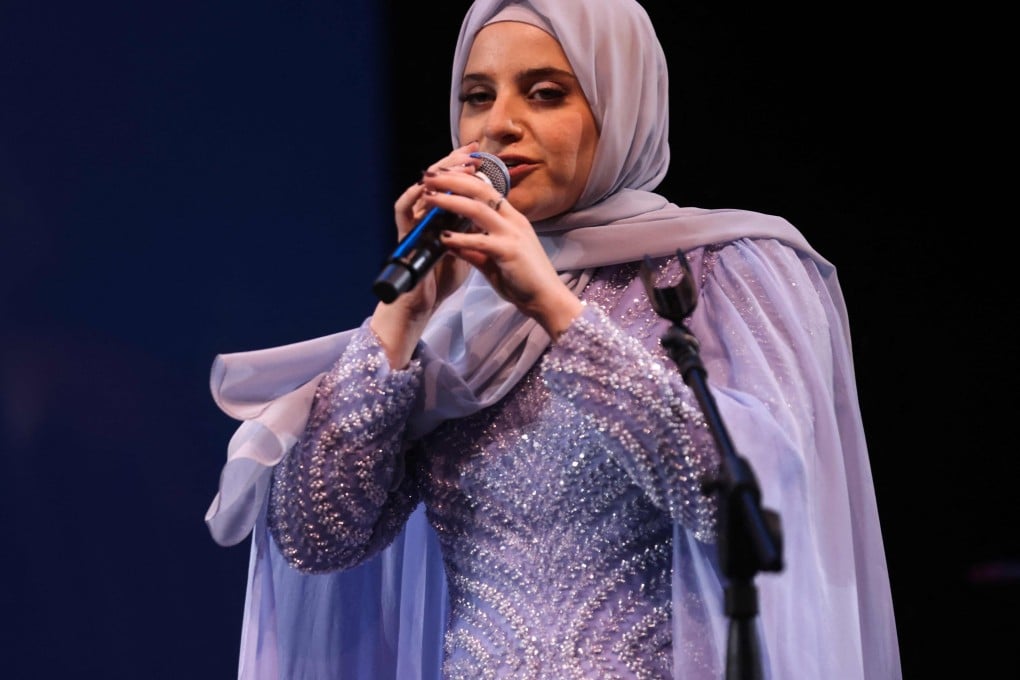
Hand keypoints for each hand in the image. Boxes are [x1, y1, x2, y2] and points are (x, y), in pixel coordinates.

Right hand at [370, 142, 480, 367]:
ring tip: (454, 167)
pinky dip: (411, 198)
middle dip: (453, 164)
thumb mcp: (466, 249)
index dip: (464, 169)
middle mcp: (425, 216)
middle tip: (470, 153)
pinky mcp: (403, 236)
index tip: (480, 156)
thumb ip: (472, 230)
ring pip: (420, 189)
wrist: (424, 304)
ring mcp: (413, 224)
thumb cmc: (442, 279)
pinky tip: (424, 189)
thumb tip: (488, 213)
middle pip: (436, 180)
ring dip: (437, 176)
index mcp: (442, 217)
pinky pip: (402, 211)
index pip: (452, 186)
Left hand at [422, 167, 582, 338]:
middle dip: (452, 180)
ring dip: (450, 200)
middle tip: (428, 176)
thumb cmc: (523, 280)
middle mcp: (513, 220)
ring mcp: (513, 234)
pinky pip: (480, 241)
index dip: (461, 180)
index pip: (485, 189)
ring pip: (478, 208)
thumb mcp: (493, 261)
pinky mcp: (510, 251)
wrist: (547, 299)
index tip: (439, 176)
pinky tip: (443, 237)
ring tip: (429, 197)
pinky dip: (460, 238)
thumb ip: (472, 250)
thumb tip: (449, 242)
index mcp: (511, 219)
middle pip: (480, 190)